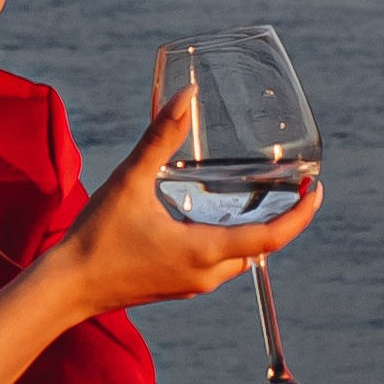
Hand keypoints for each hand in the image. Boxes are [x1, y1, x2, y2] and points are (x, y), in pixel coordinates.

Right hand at [61, 91, 320, 321]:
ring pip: (240, 259)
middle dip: (283, 220)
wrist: (66, 288)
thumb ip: (161, 136)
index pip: (271, 238)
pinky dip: (231, 241)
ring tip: (263, 198)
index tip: (317, 190)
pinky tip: (217, 218)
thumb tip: (188, 95)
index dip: (301, 215)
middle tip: (295, 188)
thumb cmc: (96, 237)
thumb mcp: (131, 180)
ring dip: (256, 232)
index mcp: (204, 251)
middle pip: (261, 248)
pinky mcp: (176, 287)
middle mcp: (206, 274)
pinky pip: (218, 265)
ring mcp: (191, 285)